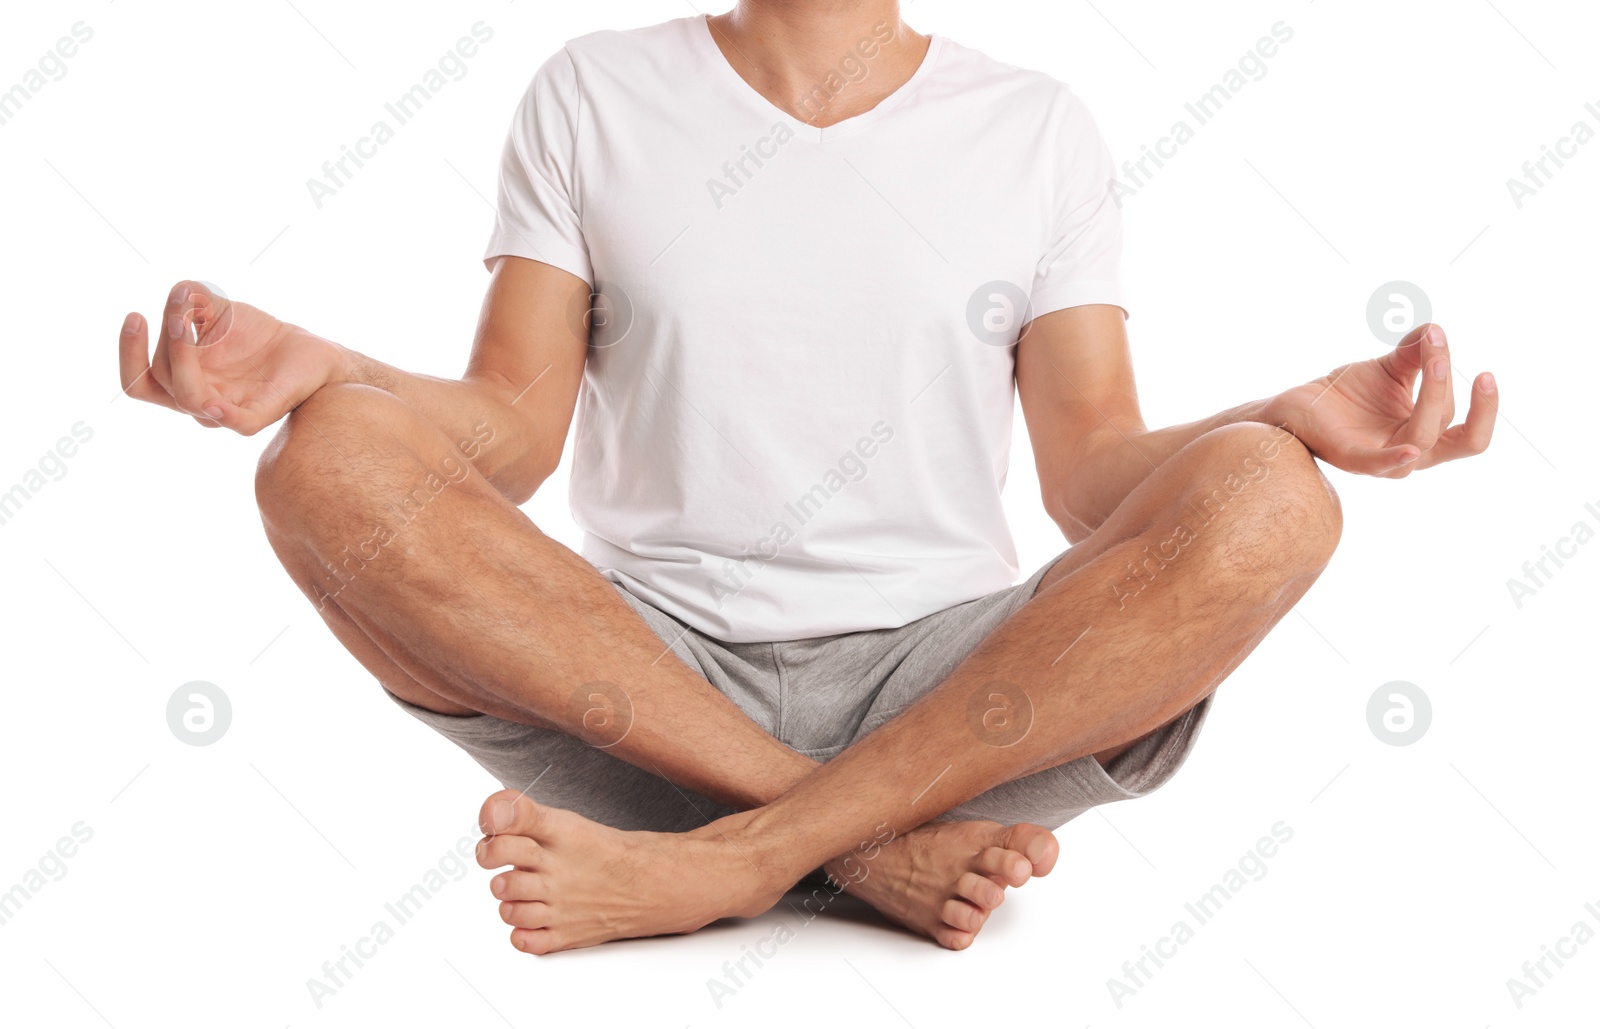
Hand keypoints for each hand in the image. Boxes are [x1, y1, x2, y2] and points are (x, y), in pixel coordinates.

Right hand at [118, 280, 343, 434]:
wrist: (306, 349)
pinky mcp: (260, 413)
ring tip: (186, 322)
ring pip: (190, 397)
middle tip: (180, 306)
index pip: (140, 379)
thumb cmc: (256, 335)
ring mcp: (227, 410)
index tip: (136, 315)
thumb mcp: (218, 308)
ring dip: (182, 357)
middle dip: (167, 339)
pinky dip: (223, 415)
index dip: (129, 352)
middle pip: (161, 380)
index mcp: (182, 381)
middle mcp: (199, 399)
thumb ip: (191, 299)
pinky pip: (237, 423)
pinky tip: (214, 403)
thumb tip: (179, 291)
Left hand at [1268, 323, 1496, 476]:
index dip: (1481, 405)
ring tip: (1432, 362)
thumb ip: (1417, 353)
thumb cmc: (1349, 392)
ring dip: (1432, 399)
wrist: (1301, 403)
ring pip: (1421, 440)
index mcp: (1425, 435)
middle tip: (1441, 357)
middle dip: (1449, 391)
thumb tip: (1436, 328)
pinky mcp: (1352, 458)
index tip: (1485, 373)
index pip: (1462, 425)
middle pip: (1450, 434)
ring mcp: (1382, 459)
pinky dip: (1394, 459)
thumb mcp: (1390, 368)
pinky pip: (1378, 464)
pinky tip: (1410, 450)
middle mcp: (1409, 453)